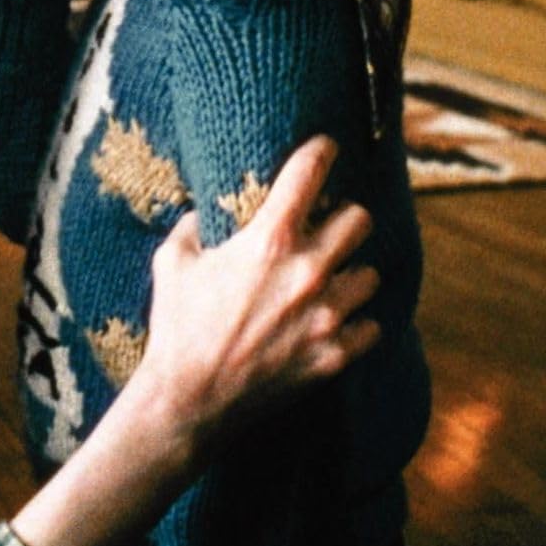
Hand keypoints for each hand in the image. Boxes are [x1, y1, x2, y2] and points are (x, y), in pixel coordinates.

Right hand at [139, 136, 380, 444]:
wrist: (190, 399)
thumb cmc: (177, 326)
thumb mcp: (173, 262)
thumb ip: (193, 226)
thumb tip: (203, 209)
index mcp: (269, 242)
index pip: (310, 174)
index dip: (321, 152)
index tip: (326, 147)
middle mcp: (308, 272)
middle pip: (360, 220)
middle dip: (344, 219)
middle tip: (328, 228)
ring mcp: (327, 316)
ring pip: (370, 275)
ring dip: (350, 274)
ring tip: (331, 281)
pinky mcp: (335, 354)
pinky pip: (372, 327)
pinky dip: (357, 323)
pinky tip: (335, 322)